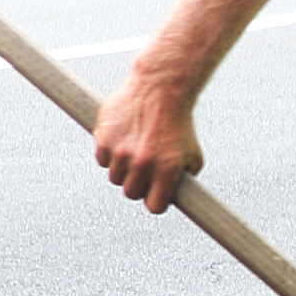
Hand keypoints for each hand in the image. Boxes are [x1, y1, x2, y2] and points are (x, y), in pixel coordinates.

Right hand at [93, 63, 202, 212]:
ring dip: (123, 170)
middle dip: (138, 185)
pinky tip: (121, 141)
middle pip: (132, 194)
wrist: (160, 88)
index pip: (155, 206)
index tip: (155, 195)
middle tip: (144, 171)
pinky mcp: (105, 139)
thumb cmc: (178, 122)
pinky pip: (103, 160)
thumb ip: (185, 179)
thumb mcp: (192, 153)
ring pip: (116, 178)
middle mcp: (144, 163)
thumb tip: (176, 199)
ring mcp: (122, 152)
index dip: (155, 201)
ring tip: (134, 152)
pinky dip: (110, 154)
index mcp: (167, 169)